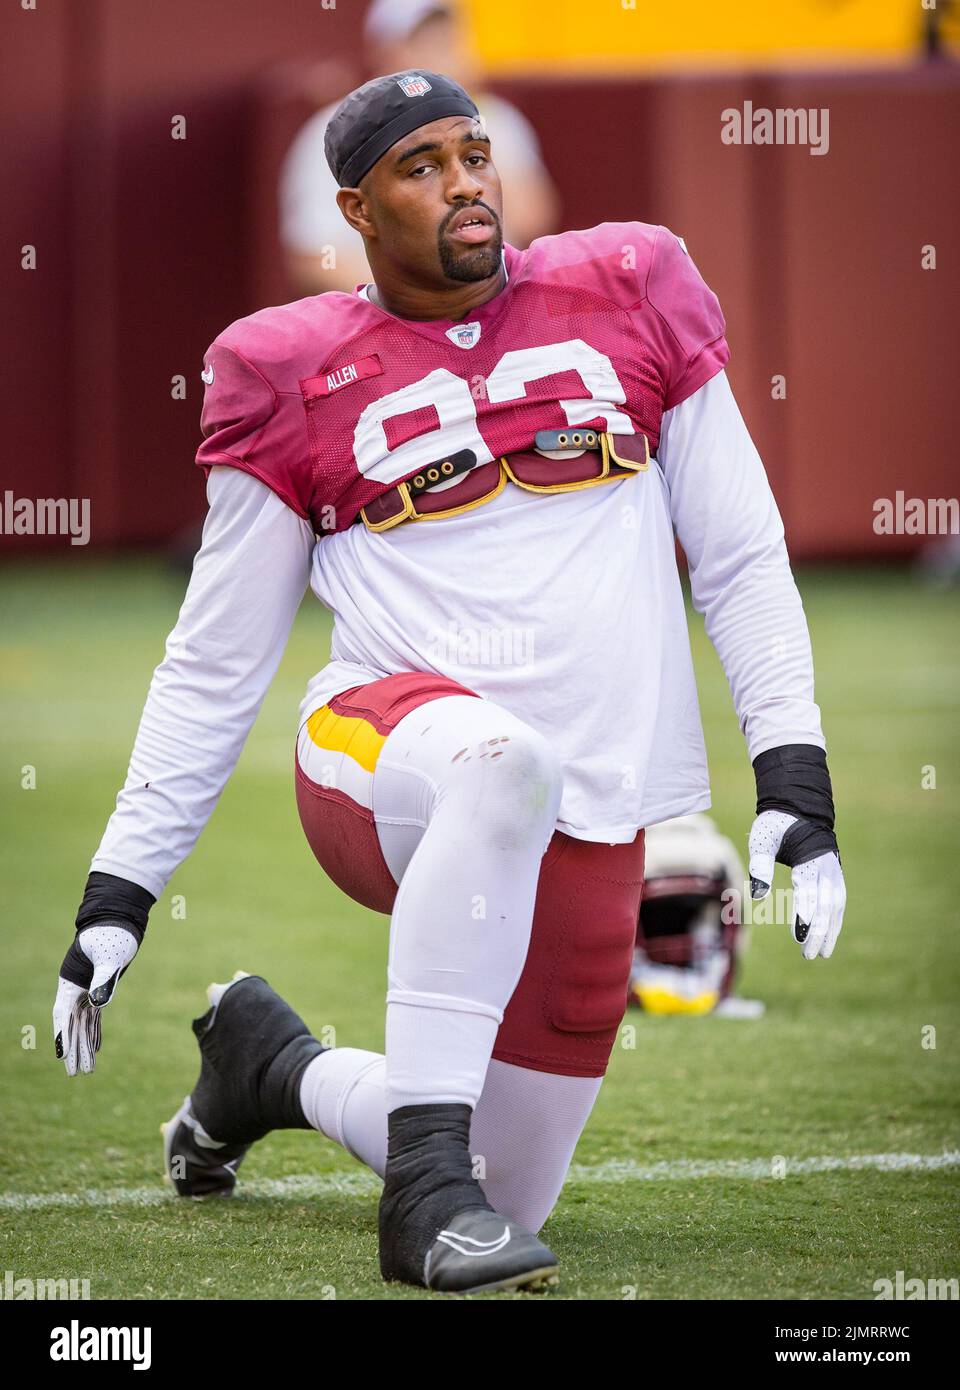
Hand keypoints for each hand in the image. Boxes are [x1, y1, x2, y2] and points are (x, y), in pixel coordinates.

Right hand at [53, 923, 138, 1074]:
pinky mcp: (100, 989)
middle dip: (73, 1049)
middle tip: (74, 1074)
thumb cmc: (113, 935)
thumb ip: (104, 979)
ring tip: (87, 1070)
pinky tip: (95, 1048)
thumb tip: (99, 1004)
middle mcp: (75, 989)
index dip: (62, 1036)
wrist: (121, 920)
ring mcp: (86, 990)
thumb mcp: (110, 956)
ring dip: (84, 1046)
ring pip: (83, 1024)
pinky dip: (94, 1032)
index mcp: (71, 981)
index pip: (63, 1014)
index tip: (62, 1057)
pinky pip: (94, 1016)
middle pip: (72, 1025)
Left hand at [748, 810, 845, 959]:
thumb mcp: (763, 839)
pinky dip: (834, 921)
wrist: (799, 809)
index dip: (805, 916)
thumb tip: (760, 895)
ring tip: (822, 953)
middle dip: (818, 931)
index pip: (809, 893)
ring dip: (830, 931)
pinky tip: (827, 937)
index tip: (799, 937)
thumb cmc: (777, 825)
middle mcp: (826, 868)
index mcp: (808, 860)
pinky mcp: (835, 876)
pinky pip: (838, 902)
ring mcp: (834, 872)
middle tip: (809, 954)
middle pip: (825, 905)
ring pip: (836, 907)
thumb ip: (760, 864)